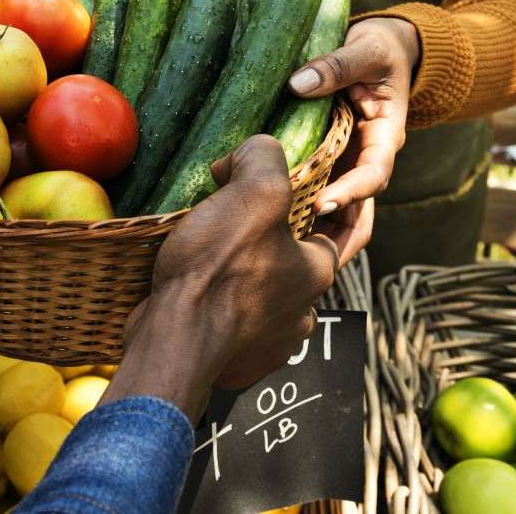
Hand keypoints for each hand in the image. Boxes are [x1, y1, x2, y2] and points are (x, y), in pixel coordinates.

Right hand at [101, 135, 339, 422]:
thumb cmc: (220, 268)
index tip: (300, 181)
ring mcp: (269, 343)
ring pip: (263, 293)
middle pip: (295, 260)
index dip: (326, 198)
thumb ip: (264, 156)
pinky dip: (220, 300)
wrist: (174, 342)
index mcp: (318, 273)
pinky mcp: (235, 359)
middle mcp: (302, 313)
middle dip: (274, 235)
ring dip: (245, 270)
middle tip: (240, 211)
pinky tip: (197, 280)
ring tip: (212, 244)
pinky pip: (234, 321)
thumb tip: (245, 158)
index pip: (341, 228)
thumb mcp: (254, 190)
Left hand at [287, 17, 418, 225]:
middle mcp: (366, 155)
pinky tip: (260, 213)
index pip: (374, 175)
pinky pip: (310, 183)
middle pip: (356, 204)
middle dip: (331, 229)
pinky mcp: (324, 156)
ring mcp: (345, 159)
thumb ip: (336, 66)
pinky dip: (291, 199)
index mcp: (385, 136)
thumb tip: (298, 85)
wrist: (379, 48)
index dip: (351, 193)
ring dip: (309, 225)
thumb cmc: (379, 48)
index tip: (321, 204)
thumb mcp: (365, 50)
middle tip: (294, 244)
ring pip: (332, 202)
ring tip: (275, 245)